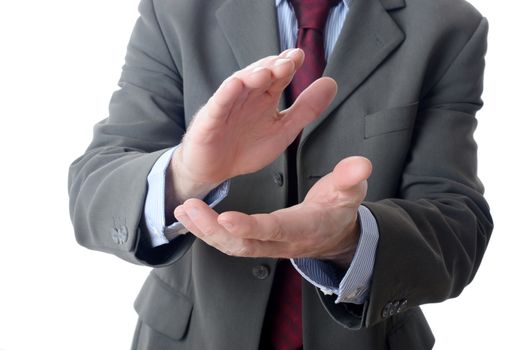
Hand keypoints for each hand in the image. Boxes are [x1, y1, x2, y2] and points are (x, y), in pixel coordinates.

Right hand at [169, 48, 336, 202]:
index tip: (300, 57)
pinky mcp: (210, 119)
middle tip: (288, 62)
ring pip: (239, 85)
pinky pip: (219, 104)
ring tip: (266, 72)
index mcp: (264, 98)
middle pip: (259, 75)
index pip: (278, 76)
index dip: (288, 65)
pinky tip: (236, 85)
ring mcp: (227, 105)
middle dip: (273, 67)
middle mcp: (246, 96)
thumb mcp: (284, 130)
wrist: (215, 170)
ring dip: (252, 76)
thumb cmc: (246, 148)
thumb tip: (331, 84)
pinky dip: (226, 94)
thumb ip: (306, 109)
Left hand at [174, 157, 371, 268]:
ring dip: (205, 230)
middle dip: (214, 229)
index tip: (227, 218)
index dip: (252, 227)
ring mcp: (267, 245)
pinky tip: (191, 216)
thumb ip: (350, 178)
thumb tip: (362, 164)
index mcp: (303, 228)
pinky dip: (208, 231)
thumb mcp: (350, 192)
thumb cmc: (340, 209)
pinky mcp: (258, 242)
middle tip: (190, 208)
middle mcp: (281, 242)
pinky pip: (230, 242)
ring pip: (231, 246)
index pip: (275, 230)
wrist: (335, 234)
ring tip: (183, 210)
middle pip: (243, 244)